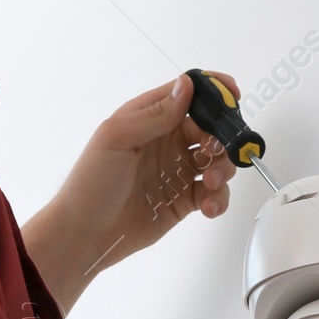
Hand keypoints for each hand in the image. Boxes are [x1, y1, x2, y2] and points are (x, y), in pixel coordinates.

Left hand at [23, 71, 242, 310]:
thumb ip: (154, 114)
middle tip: (214, 153)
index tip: (233, 97)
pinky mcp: (185, 200)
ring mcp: (178, 171)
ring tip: (211, 182)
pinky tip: (208, 206)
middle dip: (223, 138)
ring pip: (219, 160)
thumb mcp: (116, 138)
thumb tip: (186, 85)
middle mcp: (168, 141)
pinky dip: (220, 198)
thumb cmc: (91, 182)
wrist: (84, 234)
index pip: (189, 94)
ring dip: (224, 169)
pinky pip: (215, 193)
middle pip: (212, 129)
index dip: (215, 91)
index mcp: (150, 118)